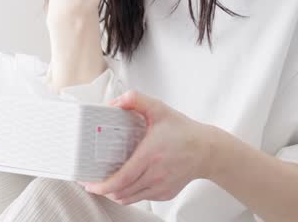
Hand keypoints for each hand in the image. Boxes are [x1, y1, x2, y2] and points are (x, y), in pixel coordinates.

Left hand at [80, 90, 216, 205]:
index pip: (121, 179)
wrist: (207, 150)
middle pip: (121, 192)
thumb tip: (115, 102)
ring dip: (115, 194)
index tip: (89, 184)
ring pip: (130, 198)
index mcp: (150, 156)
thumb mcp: (159, 109)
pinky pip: (141, 198)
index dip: (102, 186)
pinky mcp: (165, 193)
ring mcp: (161, 187)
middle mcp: (155, 175)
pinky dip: (129, 194)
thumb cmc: (183, 131)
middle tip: (92, 182)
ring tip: (105, 184)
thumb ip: (136, 100)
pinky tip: (125, 183)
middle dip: (103, 190)